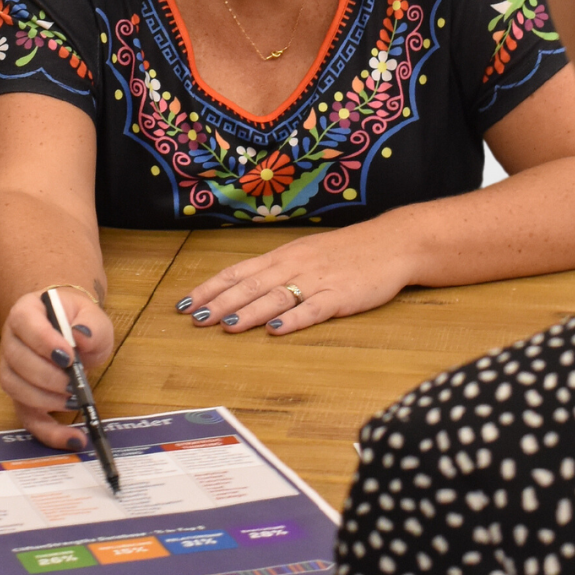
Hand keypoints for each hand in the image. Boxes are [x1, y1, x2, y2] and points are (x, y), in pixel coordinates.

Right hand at [0, 289, 114, 448]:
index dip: (44, 342)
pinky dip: (48, 432)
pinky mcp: (20, 395)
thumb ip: (92, 324)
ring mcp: (10, 368)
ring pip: (15, 387)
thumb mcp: (93, 316)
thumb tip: (82, 337)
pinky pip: (26, 416)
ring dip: (45, 400)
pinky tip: (72, 438)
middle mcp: (11, 339)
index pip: (25, 324)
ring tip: (74, 401)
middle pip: (17, 360)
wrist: (70, 328)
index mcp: (26, 311)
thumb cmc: (78, 320)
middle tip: (74, 383)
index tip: (69, 357)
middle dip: (47, 376)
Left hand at [176, 221, 415, 334]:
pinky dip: (294, 320)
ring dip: (250, 312)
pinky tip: (276, 331)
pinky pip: (314, 309)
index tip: (183, 304)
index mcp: (283, 256)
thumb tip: (239, 289)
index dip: (210, 288)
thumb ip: (275, 271)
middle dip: (221, 303)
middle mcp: (295, 266)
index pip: (238, 271)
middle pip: (251, 285)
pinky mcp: (342, 297)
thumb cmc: (344, 252)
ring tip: (227, 326)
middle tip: (195, 319)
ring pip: (277, 297)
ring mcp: (318, 281)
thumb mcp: (304, 254)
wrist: (391, 243)